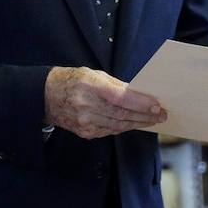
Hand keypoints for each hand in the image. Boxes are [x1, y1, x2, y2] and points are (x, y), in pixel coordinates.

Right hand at [45, 66, 164, 139]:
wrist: (46, 97)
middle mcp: (87, 106)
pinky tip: (133, 123)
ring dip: (137, 123)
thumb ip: (116, 85)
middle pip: (122, 114)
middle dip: (145, 115)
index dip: (140, 103)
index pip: (121, 98)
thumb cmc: (72, 80)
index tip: (156, 105)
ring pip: (118, 125)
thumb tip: (138, 94)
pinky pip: (110, 131)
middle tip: (161, 115)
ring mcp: (85, 122)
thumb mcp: (93, 74)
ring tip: (152, 120)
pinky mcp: (85, 133)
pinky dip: (123, 127)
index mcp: (90, 86)